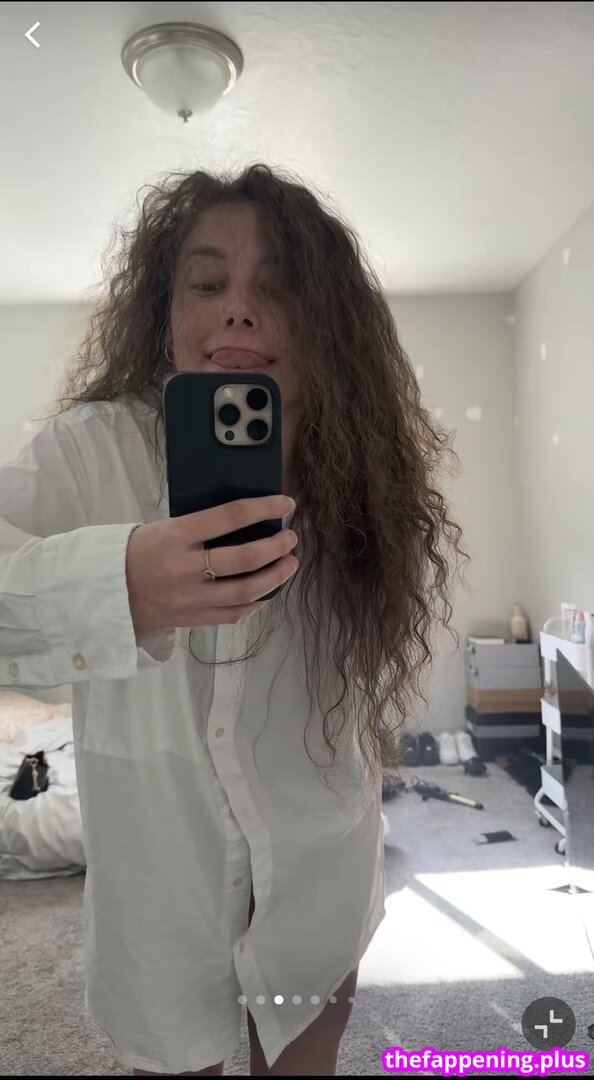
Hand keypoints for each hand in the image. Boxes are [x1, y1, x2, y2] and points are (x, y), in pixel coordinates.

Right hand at [126, 495, 298, 633]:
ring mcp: (190, 597)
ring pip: (245, 590)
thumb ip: (200, 527)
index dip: (265, 508)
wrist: (103, 592)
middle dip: (277, 547)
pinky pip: (232, 614)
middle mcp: (185, 567)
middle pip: (245, 558)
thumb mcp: (163, 528)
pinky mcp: (191, 619)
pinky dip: (255, 603)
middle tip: (290, 539)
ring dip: (275, 577)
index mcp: (176, 535)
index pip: (231, 516)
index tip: (285, 503)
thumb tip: (245, 521)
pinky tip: (266, 593)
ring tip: (288, 564)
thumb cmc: (134, 552)